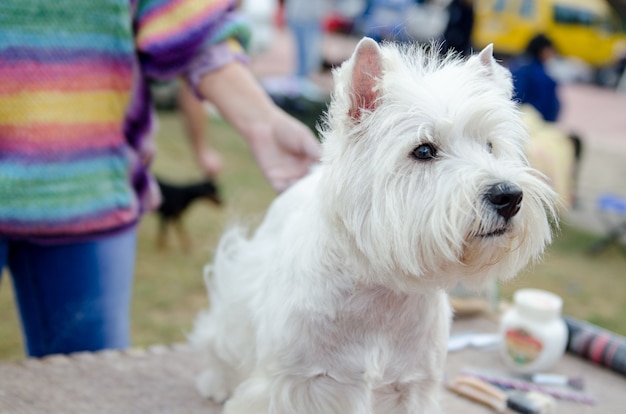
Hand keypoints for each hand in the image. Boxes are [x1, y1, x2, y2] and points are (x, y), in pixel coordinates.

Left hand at [197, 61, 320, 191]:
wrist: (263, 126)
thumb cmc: (286, 128)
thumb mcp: (305, 138)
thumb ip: (315, 151)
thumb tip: (328, 163)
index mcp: (312, 162)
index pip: (321, 175)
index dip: (326, 181)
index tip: (331, 185)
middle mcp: (302, 171)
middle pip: (311, 187)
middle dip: (315, 191)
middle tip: (321, 195)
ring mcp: (289, 177)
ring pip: (298, 192)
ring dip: (303, 195)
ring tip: (308, 196)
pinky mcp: (275, 180)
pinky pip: (283, 192)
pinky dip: (289, 196)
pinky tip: (294, 193)